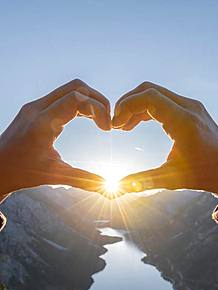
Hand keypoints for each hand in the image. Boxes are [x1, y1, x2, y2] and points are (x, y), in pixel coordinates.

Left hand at [0, 79, 109, 196]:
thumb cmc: (22, 172)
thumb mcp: (54, 175)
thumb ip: (83, 179)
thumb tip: (105, 186)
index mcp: (42, 123)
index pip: (77, 99)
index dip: (98, 109)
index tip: (107, 129)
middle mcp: (37, 109)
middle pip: (76, 88)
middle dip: (98, 100)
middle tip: (108, 121)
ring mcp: (35, 106)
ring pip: (69, 89)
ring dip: (89, 100)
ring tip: (100, 120)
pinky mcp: (35, 109)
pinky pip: (62, 97)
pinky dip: (79, 103)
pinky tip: (87, 119)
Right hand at [113, 82, 217, 194]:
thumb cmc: (204, 175)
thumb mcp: (171, 179)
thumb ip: (143, 181)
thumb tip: (119, 185)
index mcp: (185, 123)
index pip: (149, 98)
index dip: (127, 106)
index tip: (116, 125)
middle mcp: (189, 108)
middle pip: (149, 90)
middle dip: (127, 103)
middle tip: (116, 124)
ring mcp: (191, 106)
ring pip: (155, 93)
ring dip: (136, 105)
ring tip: (123, 126)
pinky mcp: (190, 109)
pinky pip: (163, 100)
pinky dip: (147, 108)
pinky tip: (136, 124)